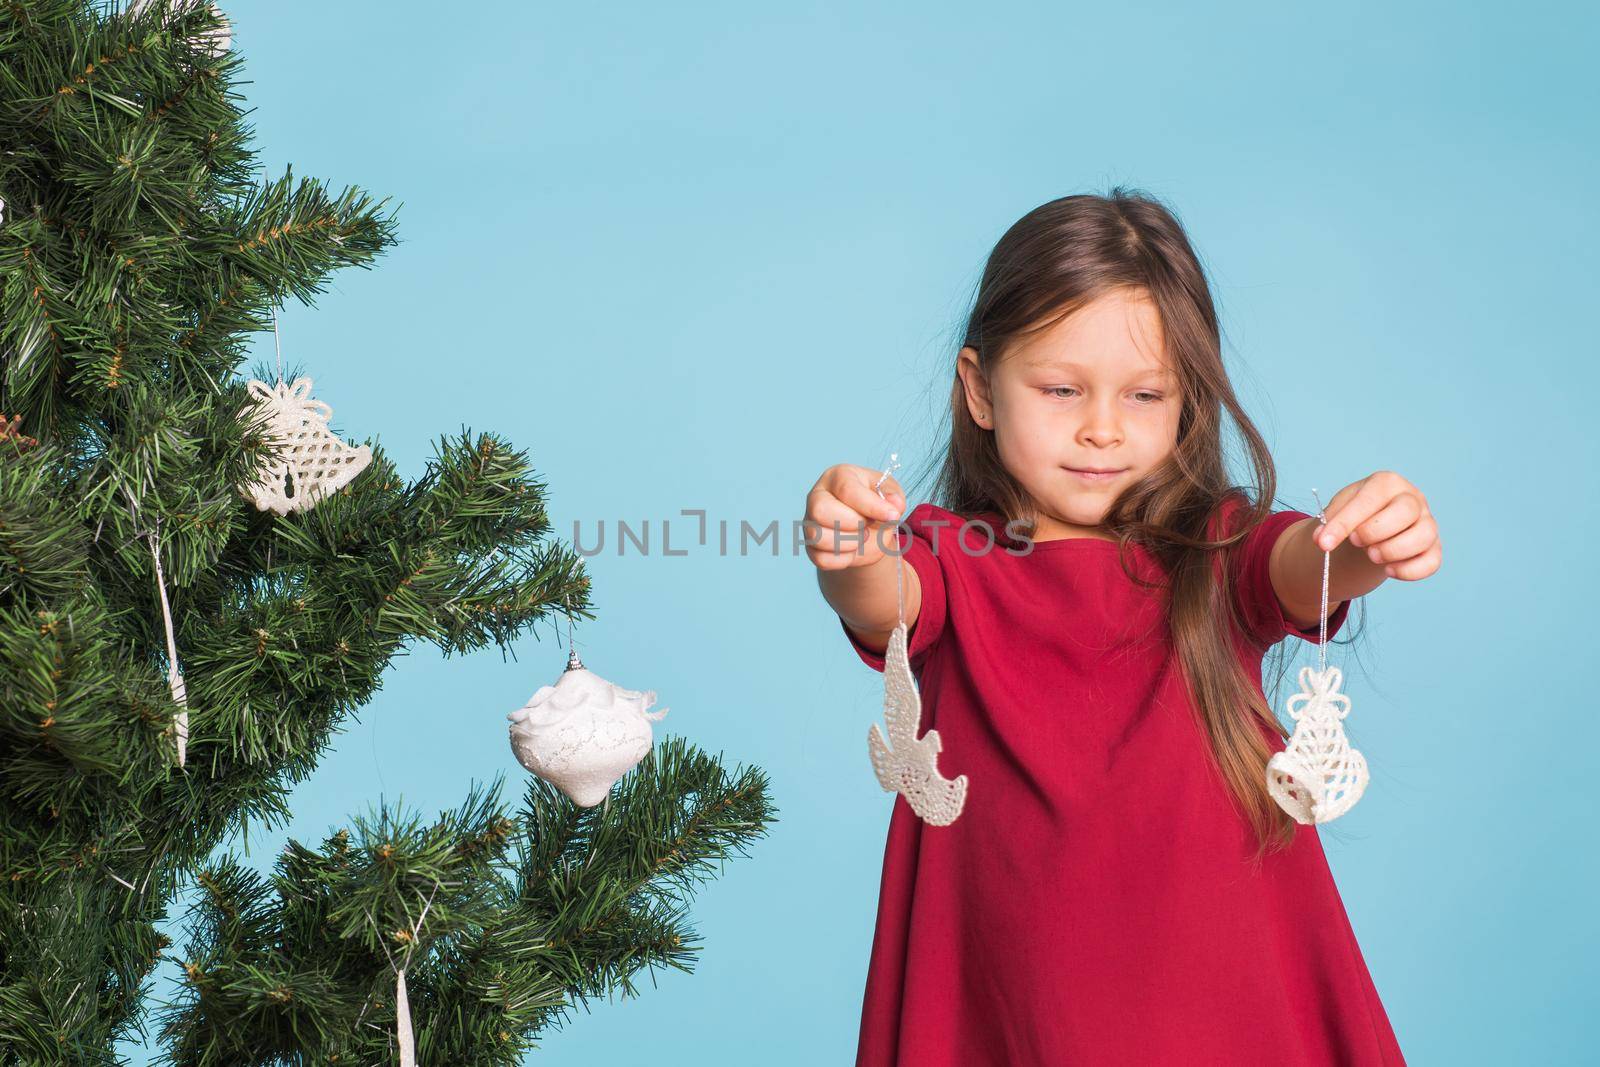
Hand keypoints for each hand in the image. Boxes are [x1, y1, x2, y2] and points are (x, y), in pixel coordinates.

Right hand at [804, 463, 905, 569]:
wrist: (868, 527)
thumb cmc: (876, 503)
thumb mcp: (890, 493)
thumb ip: (894, 496)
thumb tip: (895, 505)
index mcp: (838, 477)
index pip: (847, 489)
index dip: (871, 505)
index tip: (893, 516)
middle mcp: (817, 497)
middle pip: (821, 510)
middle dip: (853, 523)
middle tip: (868, 524)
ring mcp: (810, 522)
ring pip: (818, 537)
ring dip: (850, 543)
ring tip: (862, 537)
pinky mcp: (811, 546)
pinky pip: (821, 559)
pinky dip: (843, 560)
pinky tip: (853, 550)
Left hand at [1315, 470, 1440, 579]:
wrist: (1369, 532)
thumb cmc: (1355, 517)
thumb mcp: (1337, 512)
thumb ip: (1328, 523)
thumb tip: (1322, 539)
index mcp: (1386, 483)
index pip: (1370, 499)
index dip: (1345, 522)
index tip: (1323, 543)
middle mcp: (1413, 499)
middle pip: (1406, 511)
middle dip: (1374, 531)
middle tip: (1356, 542)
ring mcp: (1427, 523)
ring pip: (1423, 536)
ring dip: (1392, 551)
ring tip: (1372, 555)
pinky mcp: (1433, 547)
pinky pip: (1431, 562)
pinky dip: (1408, 570)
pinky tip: (1388, 570)